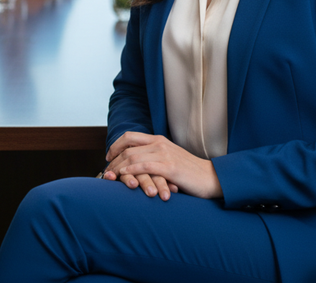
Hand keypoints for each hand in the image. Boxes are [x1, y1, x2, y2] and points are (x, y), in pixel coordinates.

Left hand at [102, 131, 221, 200]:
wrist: (211, 178)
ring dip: (118, 168)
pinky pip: (144, 167)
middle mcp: (160, 144)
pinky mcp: (169, 167)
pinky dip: (131, 171)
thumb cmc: (189, 172)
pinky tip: (124, 177)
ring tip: (110, 178)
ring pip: (133, 157)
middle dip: (112, 160)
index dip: (115, 146)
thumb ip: (154, 158)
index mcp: (159, 140)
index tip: (107, 157)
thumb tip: (136, 163)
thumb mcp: (169, 159)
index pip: (130, 136)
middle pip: (127, 148)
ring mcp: (165, 154)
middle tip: (105, 172)